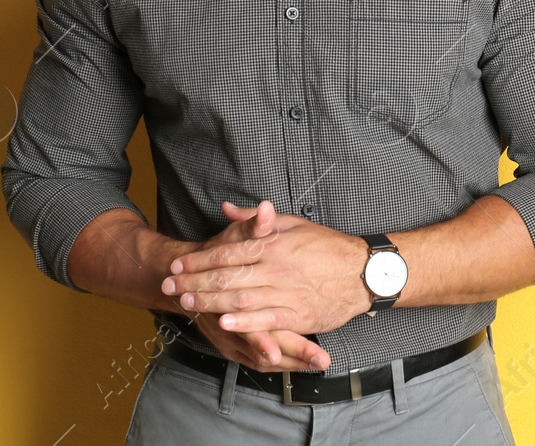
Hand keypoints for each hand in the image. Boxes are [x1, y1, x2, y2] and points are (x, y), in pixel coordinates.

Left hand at [162, 199, 372, 335]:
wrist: (364, 272)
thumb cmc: (329, 247)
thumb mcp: (294, 224)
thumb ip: (256, 219)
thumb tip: (225, 209)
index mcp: (274, 244)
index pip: (227, 252)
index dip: (199, 259)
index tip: (178, 265)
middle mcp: (277, 268)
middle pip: (226, 276)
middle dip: (194, 282)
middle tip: (170, 287)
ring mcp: (287, 292)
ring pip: (240, 299)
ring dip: (211, 302)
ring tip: (188, 304)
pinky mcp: (298, 315)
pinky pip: (265, 320)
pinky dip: (243, 323)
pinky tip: (224, 324)